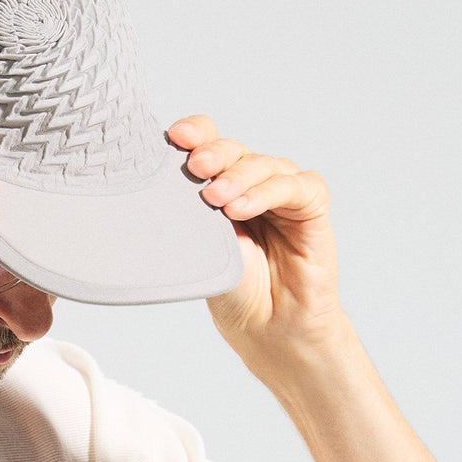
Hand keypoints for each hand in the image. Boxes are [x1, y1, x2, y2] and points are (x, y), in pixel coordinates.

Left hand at [166, 114, 347, 372]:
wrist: (265, 329)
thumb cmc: (231, 290)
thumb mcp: (197, 248)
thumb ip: (185, 215)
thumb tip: (150, 189)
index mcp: (220, 185)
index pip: (209, 143)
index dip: (195, 133)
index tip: (174, 137)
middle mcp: (252, 183)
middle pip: (234, 150)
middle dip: (213, 154)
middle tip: (195, 169)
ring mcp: (283, 194)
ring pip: (264, 165)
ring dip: (238, 177)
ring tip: (216, 199)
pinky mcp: (312, 209)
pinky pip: (296, 187)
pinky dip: (267, 193)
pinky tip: (243, 209)